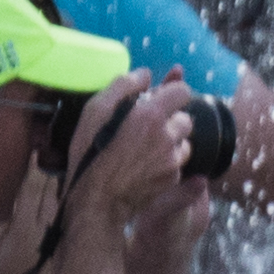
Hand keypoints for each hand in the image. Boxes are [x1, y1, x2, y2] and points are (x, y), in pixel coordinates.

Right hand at [66, 72, 208, 215]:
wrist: (96, 200)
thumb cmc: (89, 153)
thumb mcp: (94, 112)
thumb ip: (122, 86)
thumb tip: (144, 73)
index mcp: (151, 116)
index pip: (182, 91)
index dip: (171, 93)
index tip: (158, 100)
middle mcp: (168, 136)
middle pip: (185, 118)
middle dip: (170, 120)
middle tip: (145, 129)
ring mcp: (174, 159)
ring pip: (184, 142)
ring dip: (171, 142)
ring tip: (143, 149)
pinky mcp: (174, 178)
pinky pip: (178, 163)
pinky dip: (167, 161)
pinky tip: (144, 166)